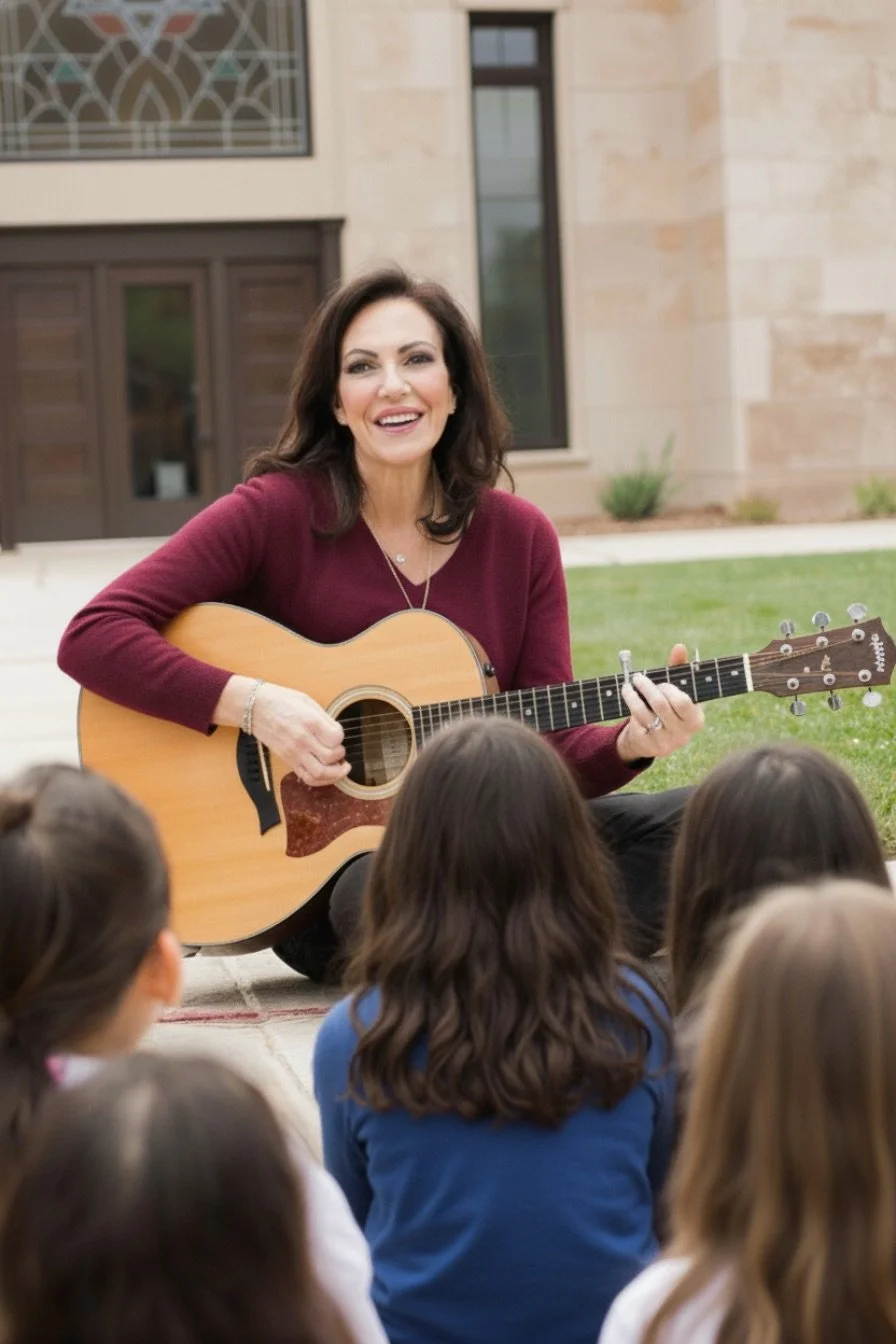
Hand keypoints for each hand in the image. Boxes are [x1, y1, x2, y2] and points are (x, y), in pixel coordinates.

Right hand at [252, 683, 349, 786]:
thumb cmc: (281, 701)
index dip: (341, 737)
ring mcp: (294, 752)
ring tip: (340, 767)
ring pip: (320, 773)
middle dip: (340, 755)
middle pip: (330, 757)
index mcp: (309, 721)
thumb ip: (324, 719)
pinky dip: (321, 780)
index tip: (337, 734)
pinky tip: (328, 774)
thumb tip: (337, 735)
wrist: (255, 707)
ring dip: (335, 773)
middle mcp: (302, 739)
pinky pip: (307, 778)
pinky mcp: (288, 760)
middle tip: (339, 750)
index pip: (335, 737)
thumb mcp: (307, 702)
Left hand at [616, 643, 703, 764]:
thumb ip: (679, 669)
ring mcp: (664, 742)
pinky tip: (628, 699)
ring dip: (632, 695)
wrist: (653, 739)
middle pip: (661, 705)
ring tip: (627, 686)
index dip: (669, 689)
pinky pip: (635, 721)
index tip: (661, 682)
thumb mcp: (677, 690)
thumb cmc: (669, 707)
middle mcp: (682, 734)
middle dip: (647, 688)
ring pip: (643, 712)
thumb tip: (680, 646)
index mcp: (695, 719)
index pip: (682, 702)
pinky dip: (631, 707)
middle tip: (638, 678)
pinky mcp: (647, 745)